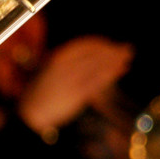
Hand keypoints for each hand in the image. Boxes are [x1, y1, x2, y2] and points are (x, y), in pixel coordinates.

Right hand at [18, 35, 132, 133]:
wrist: (32, 114)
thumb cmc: (40, 92)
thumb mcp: (48, 70)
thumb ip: (66, 62)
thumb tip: (88, 54)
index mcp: (56, 59)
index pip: (83, 46)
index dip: (100, 44)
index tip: (111, 45)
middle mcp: (64, 67)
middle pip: (94, 56)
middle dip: (112, 52)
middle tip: (127, 50)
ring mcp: (70, 81)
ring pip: (98, 68)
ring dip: (115, 62)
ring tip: (127, 59)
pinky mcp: (76, 94)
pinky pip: (97, 82)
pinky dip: (110, 75)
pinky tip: (119, 71)